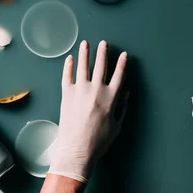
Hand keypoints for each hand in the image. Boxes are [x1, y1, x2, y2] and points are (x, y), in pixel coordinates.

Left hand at [49, 40, 127, 183]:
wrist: (77, 150)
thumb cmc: (99, 141)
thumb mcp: (117, 125)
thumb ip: (122, 107)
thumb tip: (126, 93)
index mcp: (111, 97)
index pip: (119, 75)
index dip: (122, 64)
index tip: (123, 54)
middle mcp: (97, 90)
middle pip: (101, 66)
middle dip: (103, 53)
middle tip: (103, 43)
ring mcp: (80, 91)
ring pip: (83, 66)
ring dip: (85, 53)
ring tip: (85, 43)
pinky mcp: (67, 95)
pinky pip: (67, 76)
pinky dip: (68, 66)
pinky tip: (69, 58)